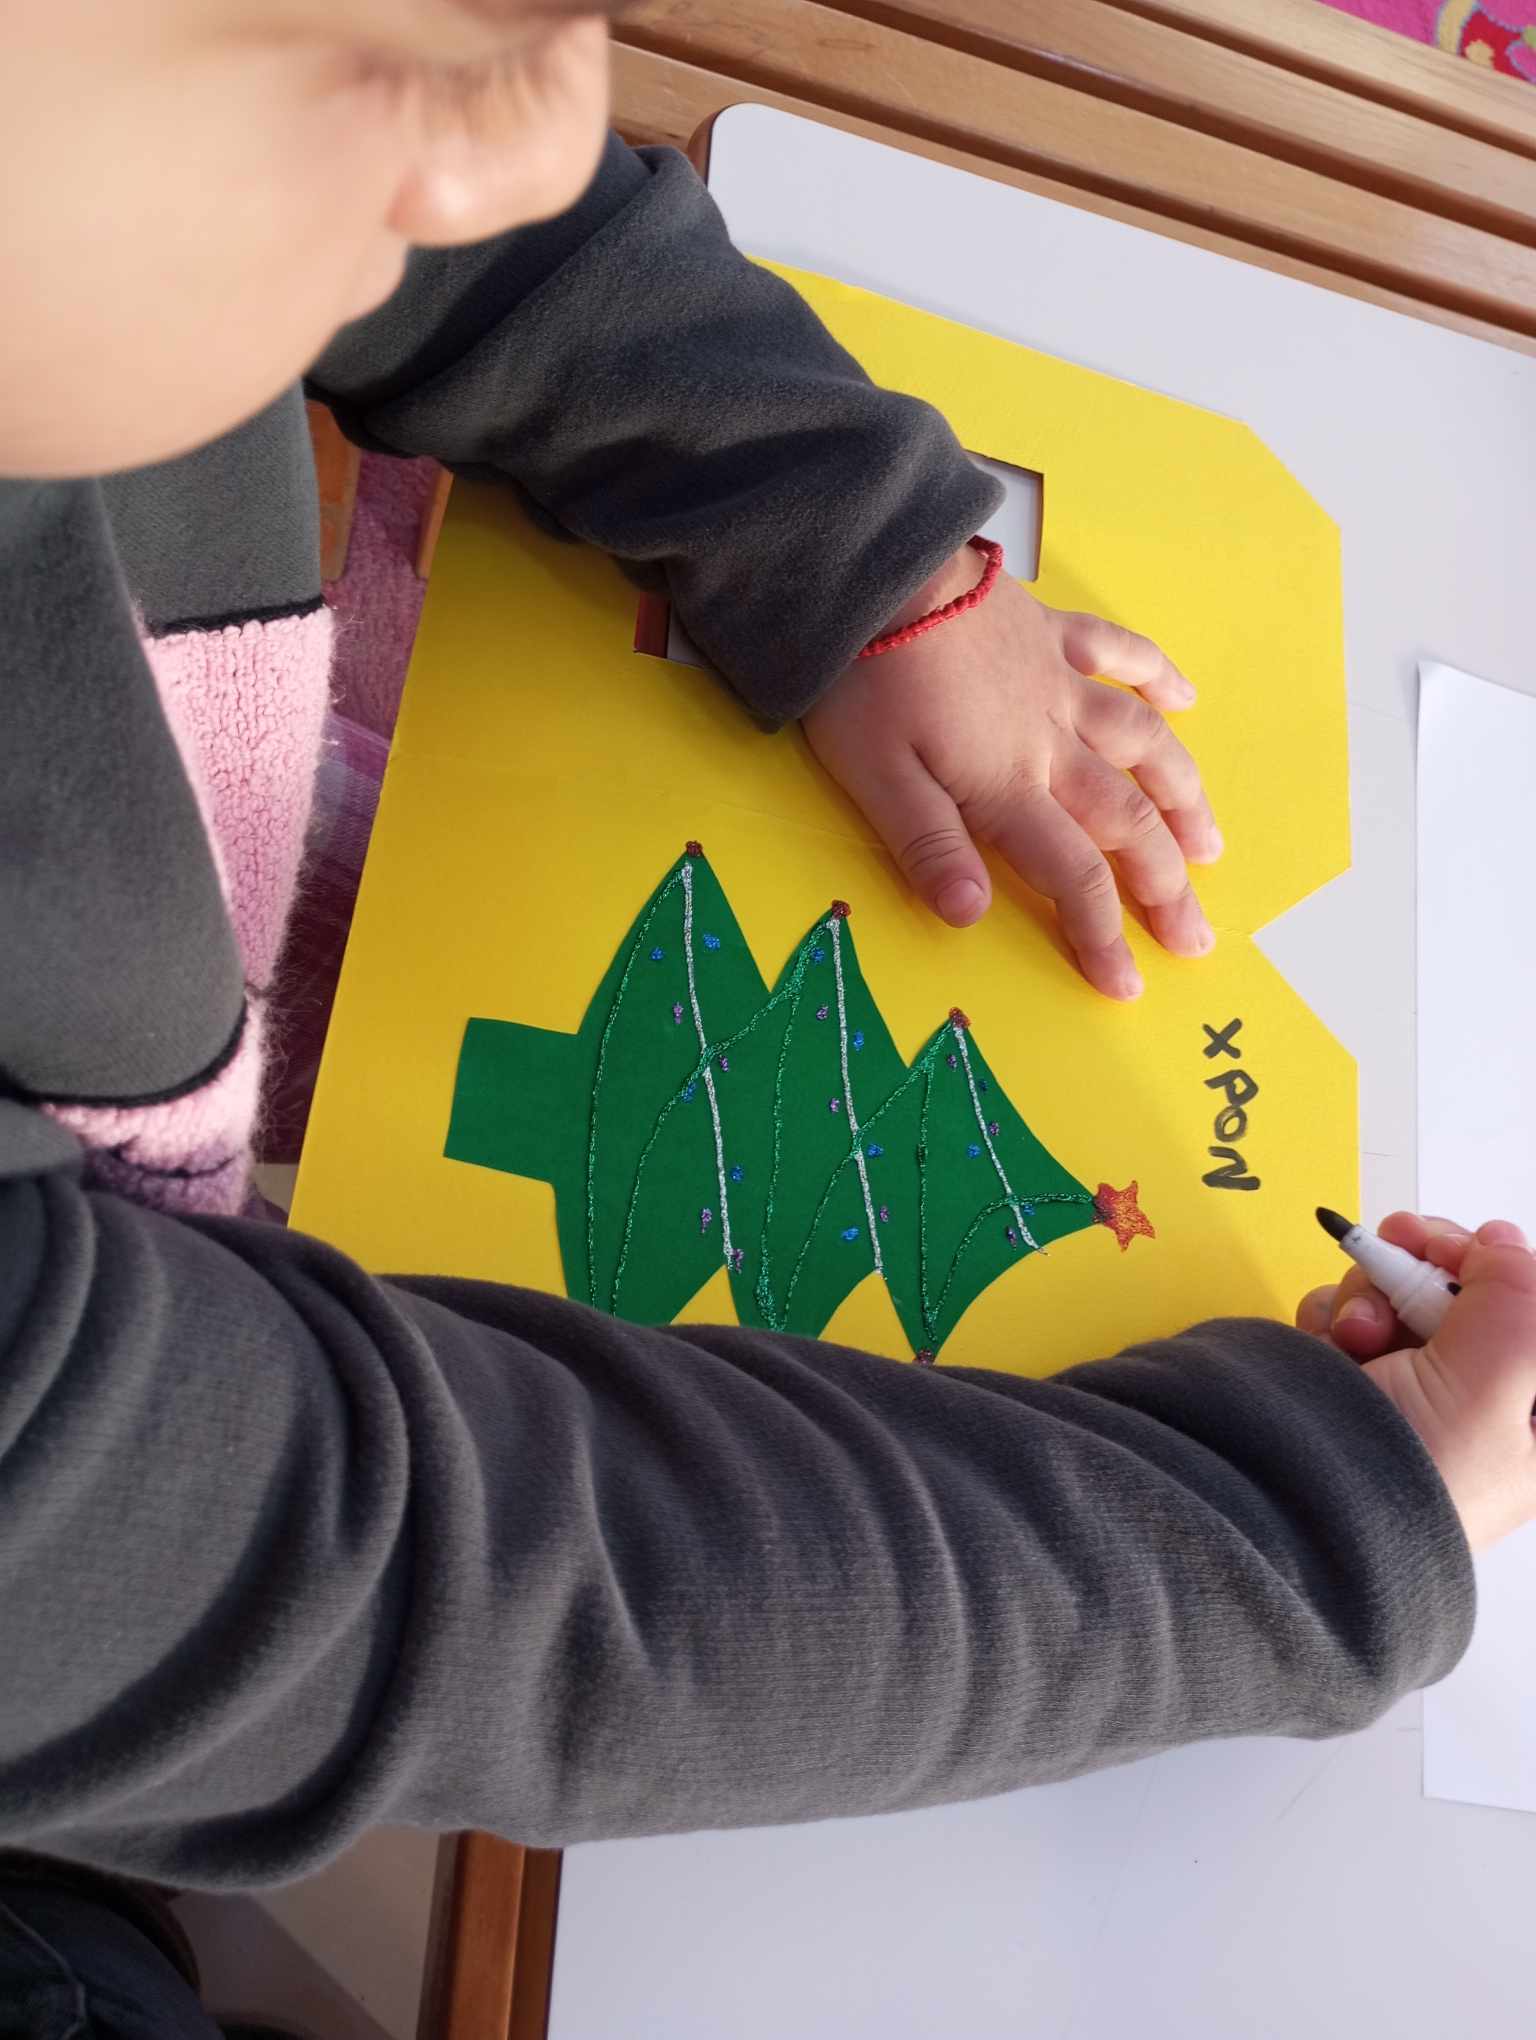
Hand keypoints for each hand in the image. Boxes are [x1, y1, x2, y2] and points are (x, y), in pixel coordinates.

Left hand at [802, 550, 1222, 999]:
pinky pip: (1120, 652)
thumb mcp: (876, 778)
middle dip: (1165, 887)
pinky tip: (1185, 698)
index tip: (1128, 985)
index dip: (1102, 935)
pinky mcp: (1049, 632)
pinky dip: (1158, 674)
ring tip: (1211, 843)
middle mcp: (1051, 742)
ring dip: (1183, 796)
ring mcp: (1058, 683)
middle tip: (1196, 936)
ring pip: (1143, 746)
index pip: (1071, 875)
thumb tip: (973, 918)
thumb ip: (927, 847)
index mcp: (1007, 786)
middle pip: (1126, 822)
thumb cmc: (864, 679)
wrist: (876, 568)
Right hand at [1297, 1212, 1535, 1551]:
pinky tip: (1329, 1349)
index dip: (1486, 1266)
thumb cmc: (1409, 1480)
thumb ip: (1516, 1298)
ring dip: (1366, 1299)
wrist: (1293, 1513)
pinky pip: (1341, 1315)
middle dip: (1417, 1275)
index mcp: (1530, 1409)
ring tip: (1355, 1341)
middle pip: (1456, 1289)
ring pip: (1393, 1294)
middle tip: (1390, 1278)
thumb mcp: (1494, 1384)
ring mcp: (1405, 1388)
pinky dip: (1328, 1319)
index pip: (1520, 1305)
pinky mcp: (1346, 1381)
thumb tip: (1499, 1242)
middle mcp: (1472, 1395)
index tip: (1443, 1248)